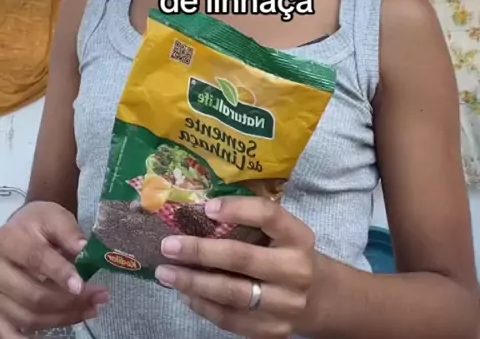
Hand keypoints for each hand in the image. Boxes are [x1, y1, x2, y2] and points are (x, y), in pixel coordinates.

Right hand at [0, 201, 108, 337]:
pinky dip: (31, 338)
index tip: (81, 286)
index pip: (35, 259)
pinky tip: (58, 331)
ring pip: (28, 317)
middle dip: (70, 301)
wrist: (19, 233)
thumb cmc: (37, 224)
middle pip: (33, 295)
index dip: (59, 274)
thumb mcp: (53, 217)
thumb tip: (83, 247)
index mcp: (10, 241)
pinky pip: (11, 333)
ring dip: (63, 318)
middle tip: (99, 297)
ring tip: (91, 309)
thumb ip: (68, 231)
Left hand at [155, 196, 314, 338]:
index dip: (237, 209)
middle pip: (242, 258)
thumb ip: (250, 223)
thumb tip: (195, 213)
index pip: (269, 216)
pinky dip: (203, 306)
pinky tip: (185, 294)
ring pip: (232, 294)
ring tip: (166, 273)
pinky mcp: (272, 331)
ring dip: (193, 282)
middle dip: (200, 251)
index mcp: (298, 236)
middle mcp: (296, 270)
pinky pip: (230, 320)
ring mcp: (285, 305)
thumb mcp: (281, 233)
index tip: (205, 208)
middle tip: (168, 245)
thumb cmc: (287, 253)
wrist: (319, 297)